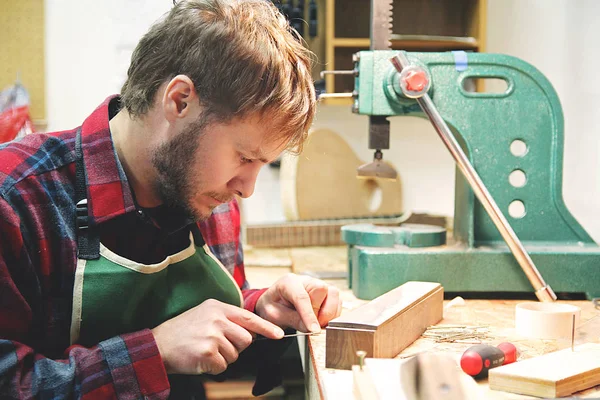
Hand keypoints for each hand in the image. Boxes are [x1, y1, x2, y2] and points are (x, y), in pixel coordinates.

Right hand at [151, 299, 283, 374]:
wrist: (157, 345)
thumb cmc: (183, 332)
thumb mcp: (205, 315)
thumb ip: (227, 319)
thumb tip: (251, 331)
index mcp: (217, 307)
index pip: (249, 317)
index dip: (266, 327)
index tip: (279, 334)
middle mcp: (216, 318)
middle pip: (246, 339)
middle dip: (236, 348)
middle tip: (216, 346)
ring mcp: (212, 335)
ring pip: (235, 354)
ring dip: (223, 358)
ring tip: (204, 350)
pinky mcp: (207, 352)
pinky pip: (223, 366)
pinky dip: (214, 367)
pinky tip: (200, 359)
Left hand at [255, 273, 341, 332]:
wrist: (274, 303)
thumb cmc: (272, 307)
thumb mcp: (274, 316)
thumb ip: (292, 320)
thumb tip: (311, 328)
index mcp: (289, 282)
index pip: (302, 297)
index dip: (309, 315)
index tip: (313, 330)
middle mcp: (306, 280)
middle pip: (323, 289)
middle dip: (320, 311)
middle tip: (310, 325)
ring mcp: (318, 285)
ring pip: (334, 294)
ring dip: (328, 313)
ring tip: (316, 323)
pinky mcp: (326, 293)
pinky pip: (338, 302)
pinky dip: (332, 314)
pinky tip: (321, 320)